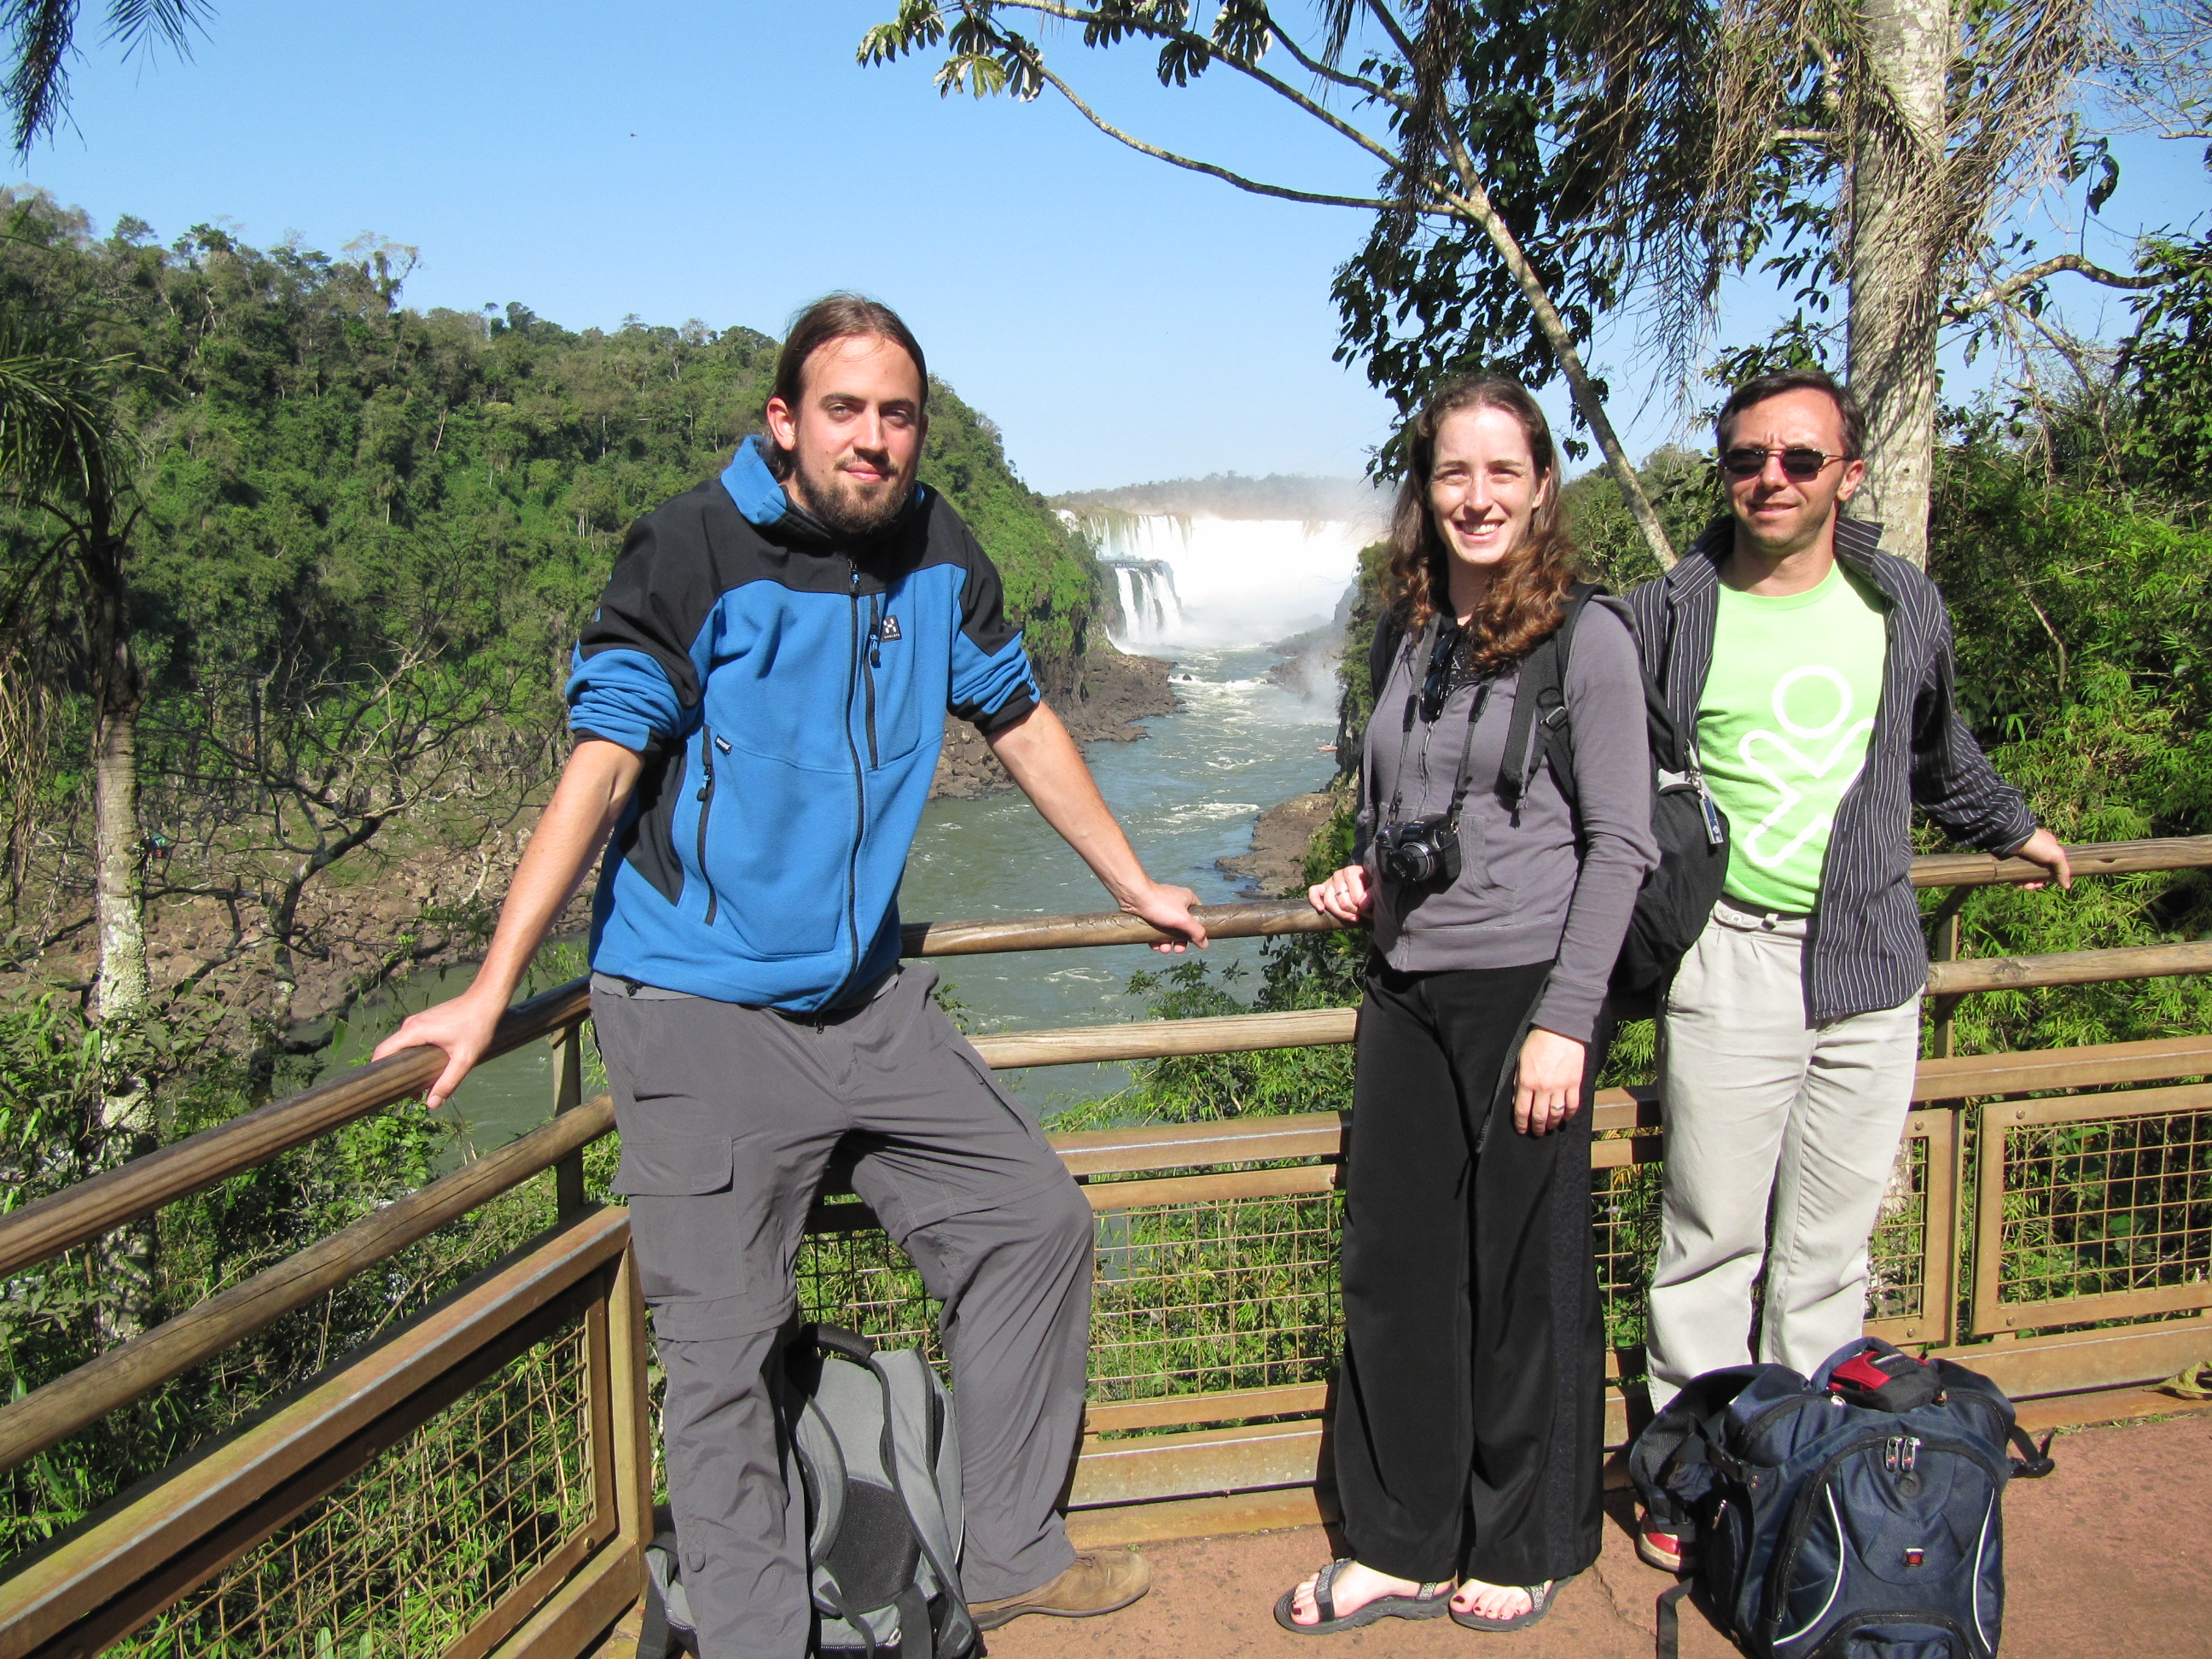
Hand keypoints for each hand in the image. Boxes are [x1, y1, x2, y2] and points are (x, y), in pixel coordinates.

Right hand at [372, 988, 505, 1109]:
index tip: (382, 1089)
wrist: (486, 1001)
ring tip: (420, 1085)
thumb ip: (448, 1082)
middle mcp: (411, 1024)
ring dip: (406, 1065)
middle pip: (391, 1051)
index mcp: (414, 1031)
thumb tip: (432, 1104)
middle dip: (396, 1073)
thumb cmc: (477, 1027)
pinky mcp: (427, 1021)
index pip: (383, 1051)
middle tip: (408, 1093)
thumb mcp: (464, 1059)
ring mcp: (419, 1021)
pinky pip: (412, 1040)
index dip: (378, 1070)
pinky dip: (414, 1055)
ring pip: (403, 1046)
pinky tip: (428, 1069)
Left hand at [1123, 879, 1208, 952]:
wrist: (1134, 896)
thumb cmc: (1160, 904)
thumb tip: (1205, 944)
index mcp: (1187, 899)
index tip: (1195, 939)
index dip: (1198, 928)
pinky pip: (1156, 930)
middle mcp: (1176, 903)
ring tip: (1164, 949)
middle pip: (1183, 926)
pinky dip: (1156, 939)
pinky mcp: (1149, 914)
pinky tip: (1155, 946)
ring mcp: (1162, 908)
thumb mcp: (1183, 920)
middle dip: (1180, 941)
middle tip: (1178, 949)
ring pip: (1168, 930)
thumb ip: (1197, 932)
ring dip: (1168, 942)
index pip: (1198, 915)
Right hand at [1308, 864, 1372, 923]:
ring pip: (1329, 903)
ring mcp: (1329, 882)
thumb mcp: (1376, 888)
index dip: (1362, 909)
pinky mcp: (1321, 888)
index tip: (1370, 913)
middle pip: (1342, 902)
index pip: (1354, 897)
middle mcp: (1338, 875)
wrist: (1365, 882)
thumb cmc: (1370, 886)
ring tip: (1353, 918)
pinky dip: (1315, 902)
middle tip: (1362, 916)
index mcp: (1351, 872)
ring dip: (1341, 914)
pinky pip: (1313, 892)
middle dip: (1353, 913)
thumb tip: (1363, 905)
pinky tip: (1321, 910)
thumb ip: (1372, 894)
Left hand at [1513, 1027, 1587, 1136]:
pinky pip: (1573, 1105)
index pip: (1521, 1110)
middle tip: (1536, 1132)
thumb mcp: (1520, 1060)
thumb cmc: (1537, 1042)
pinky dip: (1569, 1114)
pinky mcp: (1575, 1083)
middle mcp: (1543, 1088)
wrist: (1560, 1030)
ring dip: (1552, 1124)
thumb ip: (1518, 1082)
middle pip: (1539, 1116)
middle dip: (1537, 1128)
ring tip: (1549, 1127)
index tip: (1522, 1130)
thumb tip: (1517, 1101)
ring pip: (1556, 1114)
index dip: (1521, 1124)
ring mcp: (1560, 1087)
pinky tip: (1565, 1117)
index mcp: (1526, 1082)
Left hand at [2010, 826, 2072, 890]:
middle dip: (2038, 882)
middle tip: (2036, 885)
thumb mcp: (2056, 855)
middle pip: (2039, 873)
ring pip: (2027, 875)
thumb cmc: (2037, 844)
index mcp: (2047, 848)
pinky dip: (2018, 882)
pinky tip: (2020, 885)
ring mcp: (2022, 857)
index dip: (2051, 876)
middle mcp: (2035, 852)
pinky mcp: (2011, 862)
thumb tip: (2067, 886)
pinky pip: (2016, 875)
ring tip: (2028, 886)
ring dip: (2028, 884)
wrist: (2012, 838)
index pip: (2052, 865)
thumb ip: (2063, 871)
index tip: (2047, 881)